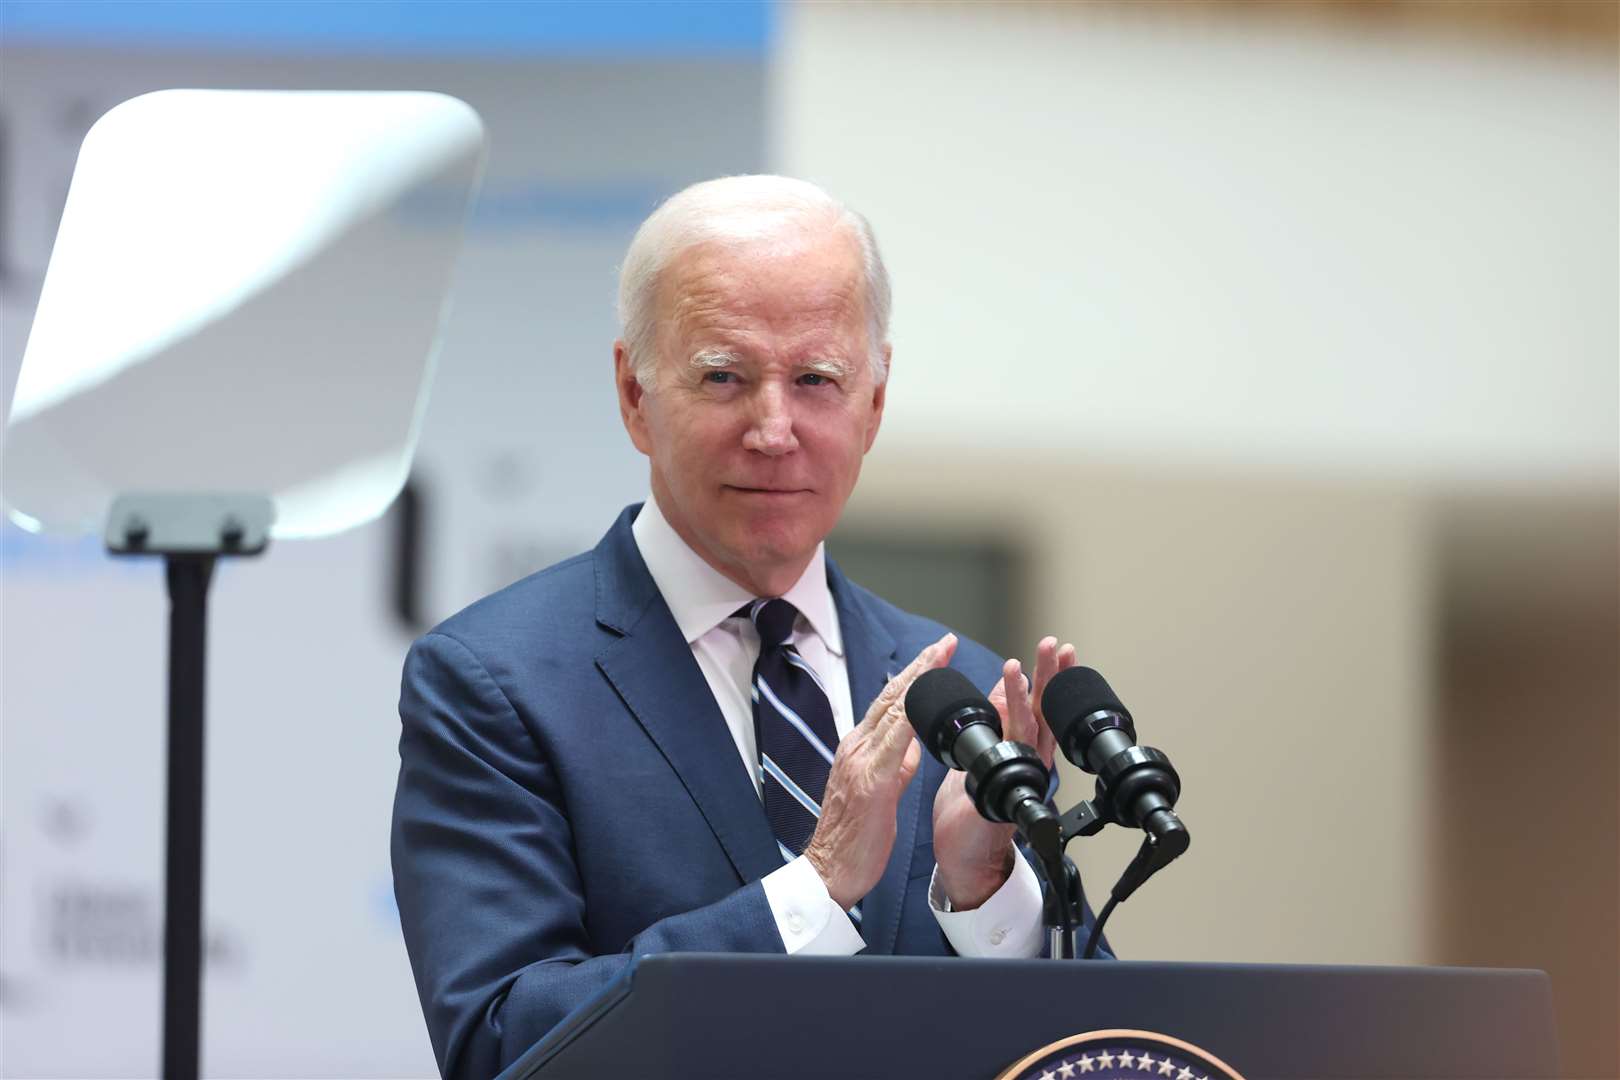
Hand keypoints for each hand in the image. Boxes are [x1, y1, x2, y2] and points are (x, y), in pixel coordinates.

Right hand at [805, 633, 957, 908]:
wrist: (828, 871)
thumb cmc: (854, 838)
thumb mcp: (881, 792)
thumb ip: (898, 764)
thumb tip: (916, 743)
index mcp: (859, 748)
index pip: (890, 703)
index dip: (915, 675)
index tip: (937, 653)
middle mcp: (857, 747)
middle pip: (892, 696)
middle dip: (920, 666)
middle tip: (945, 641)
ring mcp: (861, 762)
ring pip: (893, 710)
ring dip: (920, 681)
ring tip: (941, 656)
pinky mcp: (872, 782)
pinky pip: (895, 743)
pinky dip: (912, 718)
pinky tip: (927, 702)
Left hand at [931, 637, 1076, 909]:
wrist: (963, 857)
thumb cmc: (970, 813)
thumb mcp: (982, 756)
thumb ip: (996, 723)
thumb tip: (1005, 689)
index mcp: (1020, 752)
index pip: (1038, 707)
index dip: (1048, 678)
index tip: (1057, 648)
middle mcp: (1026, 761)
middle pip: (1044, 711)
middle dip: (1051, 677)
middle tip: (1056, 644)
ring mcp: (1018, 775)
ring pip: (1029, 725)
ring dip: (1029, 692)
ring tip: (1026, 662)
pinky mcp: (1003, 787)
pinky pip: (1009, 747)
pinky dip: (1012, 717)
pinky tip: (1011, 694)